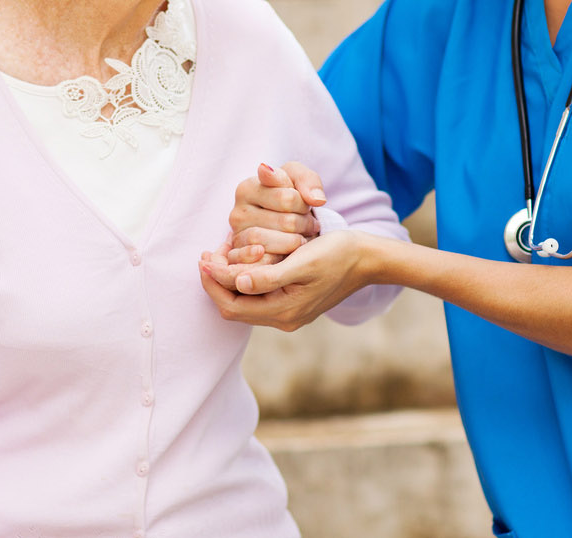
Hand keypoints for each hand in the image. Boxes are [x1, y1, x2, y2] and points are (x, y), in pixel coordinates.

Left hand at [198, 230, 369, 331]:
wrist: (368, 259)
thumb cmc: (337, 255)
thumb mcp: (302, 262)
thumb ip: (269, 277)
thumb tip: (237, 282)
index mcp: (284, 311)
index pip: (231, 305)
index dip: (212, 282)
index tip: (203, 256)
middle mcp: (284, 318)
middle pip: (234, 306)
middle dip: (217, 281)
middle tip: (209, 252)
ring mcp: (289, 312)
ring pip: (245, 301)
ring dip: (229, 279)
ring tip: (222, 252)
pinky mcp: (293, 302)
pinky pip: (258, 296)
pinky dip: (245, 279)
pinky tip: (243, 258)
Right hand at [225, 162, 324, 264]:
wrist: (284, 220)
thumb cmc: (290, 194)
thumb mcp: (299, 178)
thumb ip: (308, 181)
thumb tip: (316, 200)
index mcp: (247, 188)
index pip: (287, 199)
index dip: (303, 204)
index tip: (305, 203)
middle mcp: (237, 213)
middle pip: (286, 223)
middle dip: (305, 224)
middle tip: (311, 224)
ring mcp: (238, 238)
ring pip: (277, 243)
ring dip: (297, 242)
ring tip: (303, 236)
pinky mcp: (243, 259)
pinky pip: (266, 261)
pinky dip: (281, 257)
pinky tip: (290, 252)